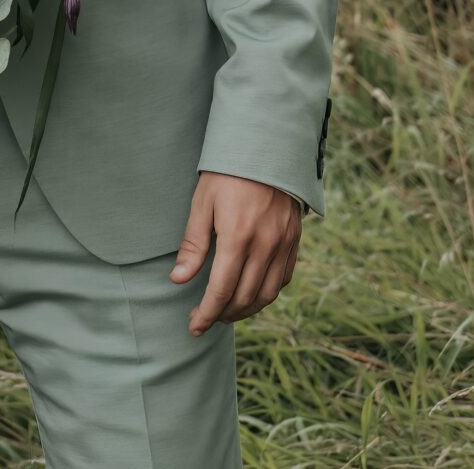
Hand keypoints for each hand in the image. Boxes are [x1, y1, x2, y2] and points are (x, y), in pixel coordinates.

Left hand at [171, 171, 302, 334]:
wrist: (266, 147)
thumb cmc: (226, 174)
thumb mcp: (201, 203)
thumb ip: (193, 244)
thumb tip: (178, 279)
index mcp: (237, 237)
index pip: (221, 290)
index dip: (206, 313)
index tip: (194, 326)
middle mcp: (265, 246)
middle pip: (245, 298)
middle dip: (223, 315)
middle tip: (205, 318)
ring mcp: (284, 244)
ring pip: (267, 294)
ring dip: (246, 310)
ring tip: (226, 312)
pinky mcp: (295, 240)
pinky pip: (283, 278)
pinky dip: (267, 293)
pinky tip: (251, 294)